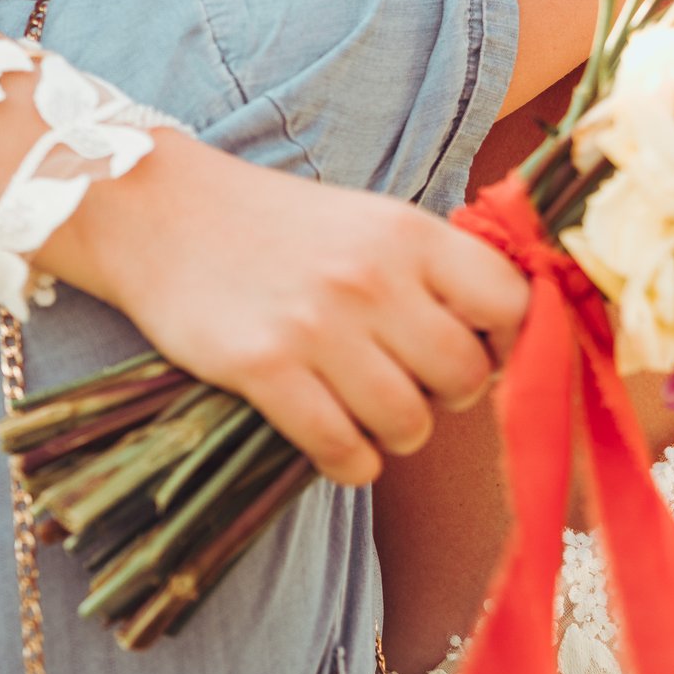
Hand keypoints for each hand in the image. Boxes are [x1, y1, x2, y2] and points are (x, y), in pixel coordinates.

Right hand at [37, 135, 529, 485]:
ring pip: (409, 423)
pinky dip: (350, 461)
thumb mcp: (366, 219)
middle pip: (465, 377)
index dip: (506, 342)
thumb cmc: (274, 223)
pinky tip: (334, 440)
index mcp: (407, 232)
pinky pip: (342, 449)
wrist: (161, 212)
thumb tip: (505, 335)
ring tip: (366, 411)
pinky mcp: (263, 368)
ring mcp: (317, 326)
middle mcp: (372, 278)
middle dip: (447, 396)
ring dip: (396, 433)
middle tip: (413, 385)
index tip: (476, 350)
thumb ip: (431, 268)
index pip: (511, 304)